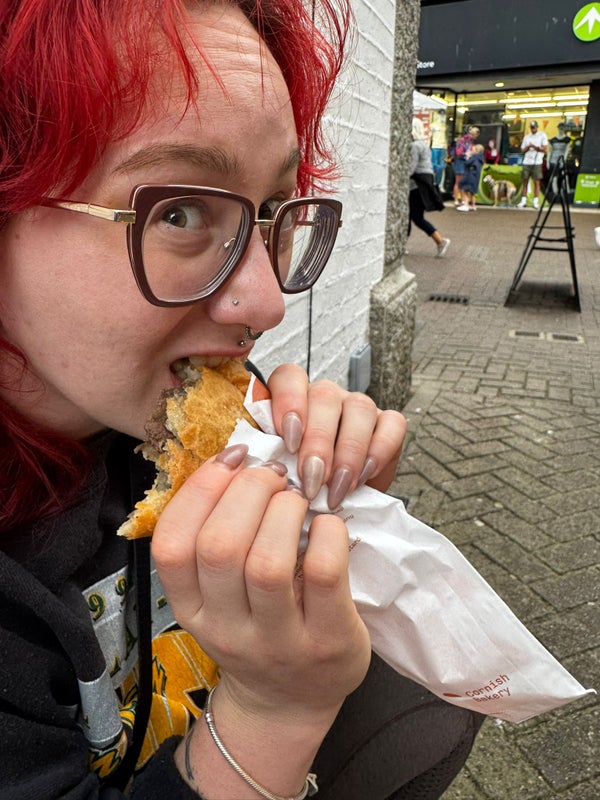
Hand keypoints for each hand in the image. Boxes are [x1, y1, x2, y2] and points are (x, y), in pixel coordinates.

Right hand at [152, 449, 370, 717]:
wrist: (289, 702)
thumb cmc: (255, 628)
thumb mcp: (217, 596)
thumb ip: (215, 538)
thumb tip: (236, 461)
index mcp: (190, 608)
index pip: (171, 545)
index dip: (199, 490)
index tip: (232, 459)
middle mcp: (226, 628)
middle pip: (219, 547)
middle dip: (248, 491)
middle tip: (273, 476)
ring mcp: (277, 641)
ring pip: (267, 563)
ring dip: (285, 511)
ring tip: (298, 499)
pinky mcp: (327, 642)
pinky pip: (324, 575)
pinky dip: (329, 534)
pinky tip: (330, 525)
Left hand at [267, 364, 406, 507]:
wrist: (334, 502)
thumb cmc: (300, 483)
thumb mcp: (278, 468)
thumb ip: (268, 456)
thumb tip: (258, 461)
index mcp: (292, 397)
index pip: (289, 377)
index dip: (289, 403)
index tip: (289, 441)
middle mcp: (326, 395)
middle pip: (324, 397)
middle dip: (318, 443)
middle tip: (312, 481)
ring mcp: (358, 406)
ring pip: (359, 408)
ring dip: (348, 452)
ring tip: (337, 488)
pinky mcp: (388, 422)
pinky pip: (392, 424)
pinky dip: (378, 452)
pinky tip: (363, 478)